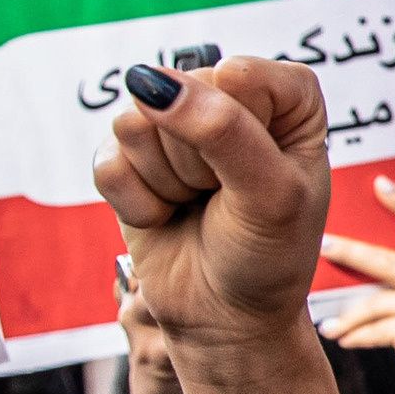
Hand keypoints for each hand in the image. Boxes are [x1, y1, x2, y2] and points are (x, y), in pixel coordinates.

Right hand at [95, 56, 330, 363]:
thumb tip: (153, 84)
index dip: (239, 132)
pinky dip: (137, 203)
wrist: (227, 319)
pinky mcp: (130, 158)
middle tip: (225, 199)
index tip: (262, 176)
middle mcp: (230, 99)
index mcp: (286, 97)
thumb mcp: (271, 197)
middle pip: (178, 95)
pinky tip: (166, 216)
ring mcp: (174, 126)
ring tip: (198, 206)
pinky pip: (107, 162)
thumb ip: (223, 131)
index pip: (237, 74)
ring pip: (135, 124)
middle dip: (198, 164)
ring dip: (167, 183)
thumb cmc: (268, 257)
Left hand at [318, 176, 394, 393]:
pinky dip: (356, 338)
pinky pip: (374, 328)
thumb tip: (363, 265)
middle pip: (391, 261)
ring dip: (347, 317)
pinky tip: (344, 342)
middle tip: (323, 241)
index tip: (380, 182)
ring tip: (329, 326)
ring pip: (376, 301)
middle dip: (352, 252)